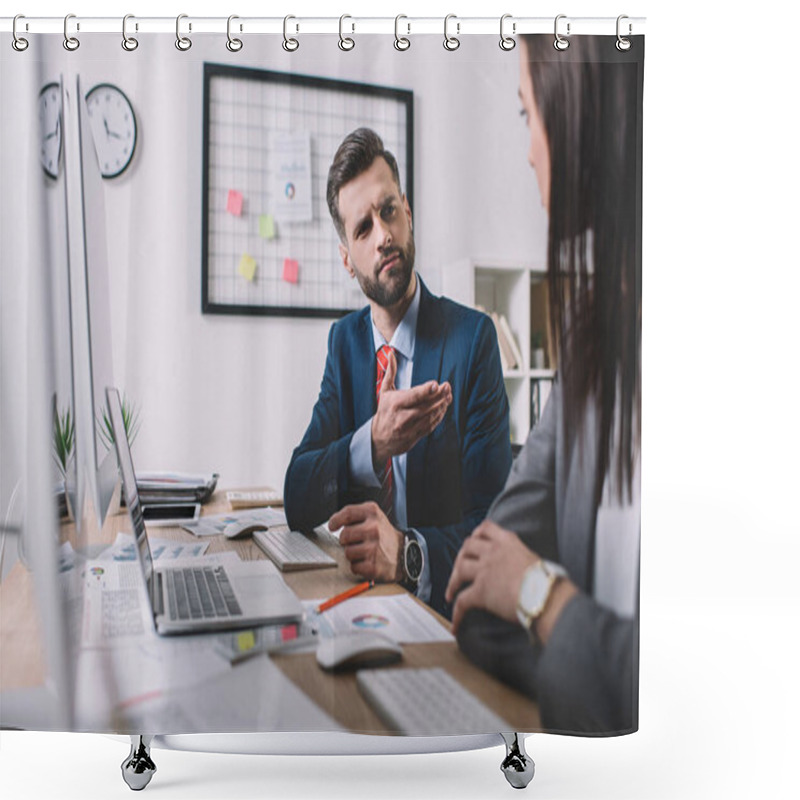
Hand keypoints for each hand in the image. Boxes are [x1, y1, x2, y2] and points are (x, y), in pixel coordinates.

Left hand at [329, 502, 404, 582]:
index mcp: (373, 513)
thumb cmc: (385, 535)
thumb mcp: (374, 517)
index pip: (347, 513)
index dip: (336, 520)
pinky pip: (353, 566)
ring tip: (364, 552)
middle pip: (344, 535)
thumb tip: (334, 522)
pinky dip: (358, 566)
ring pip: (347, 552)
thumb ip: (355, 516)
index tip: (332, 526)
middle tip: (355, 541)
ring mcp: (374, 548)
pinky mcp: (373, 565)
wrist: (404, 553)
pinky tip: (367, 561)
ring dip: (352, 554)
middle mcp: (374, 529)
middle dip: (346, 540)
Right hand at [371, 349, 451, 465]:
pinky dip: (439, 416)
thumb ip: (390, 372)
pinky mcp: (415, 436)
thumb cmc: (384, 411)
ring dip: (442, 405)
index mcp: (395, 404)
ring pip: (430, 416)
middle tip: (447, 386)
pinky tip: (444, 407)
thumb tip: (391, 354)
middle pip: (425, 405)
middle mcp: (403, 417)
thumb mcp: (384, 391)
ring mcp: (410, 428)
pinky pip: (431, 425)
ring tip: (448, 395)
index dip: (426, 390)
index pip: (413, 396)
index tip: (436, 384)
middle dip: (439, 395)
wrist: (378, 439)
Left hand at [445, 520, 538, 633]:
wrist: (545, 593)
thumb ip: (519, 557)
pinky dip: (456, 613)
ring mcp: (485, 570)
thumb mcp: (532, 558)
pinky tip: (455, 624)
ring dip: (453, 581)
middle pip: (467, 546)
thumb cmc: (546, 580)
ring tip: (450, 593)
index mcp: (507, 541)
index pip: (486, 528)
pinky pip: (462, 601)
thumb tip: (519, 569)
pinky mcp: (481, 591)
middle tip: (459, 568)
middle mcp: (493, 551)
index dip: (476, 534)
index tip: (473, 540)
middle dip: (461, 557)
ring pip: (459, 570)